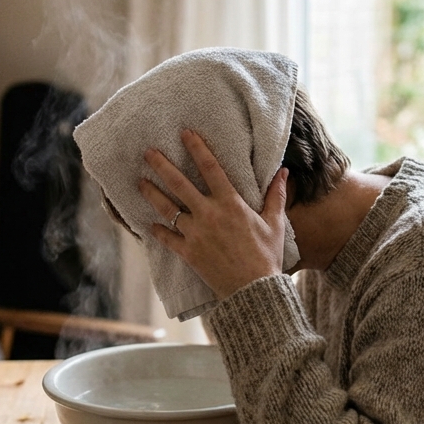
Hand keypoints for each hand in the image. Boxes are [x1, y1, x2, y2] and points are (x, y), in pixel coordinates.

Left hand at [140, 129, 289, 298]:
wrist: (254, 290)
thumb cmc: (267, 256)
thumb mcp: (275, 223)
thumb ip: (276, 195)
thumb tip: (283, 172)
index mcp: (230, 203)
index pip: (210, 168)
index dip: (196, 148)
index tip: (185, 133)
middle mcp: (209, 214)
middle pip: (179, 184)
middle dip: (162, 166)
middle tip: (148, 152)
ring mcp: (195, 233)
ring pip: (168, 208)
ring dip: (152, 193)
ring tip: (140, 182)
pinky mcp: (188, 252)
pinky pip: (167, 238)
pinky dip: (158, 231)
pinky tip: (149, 224)